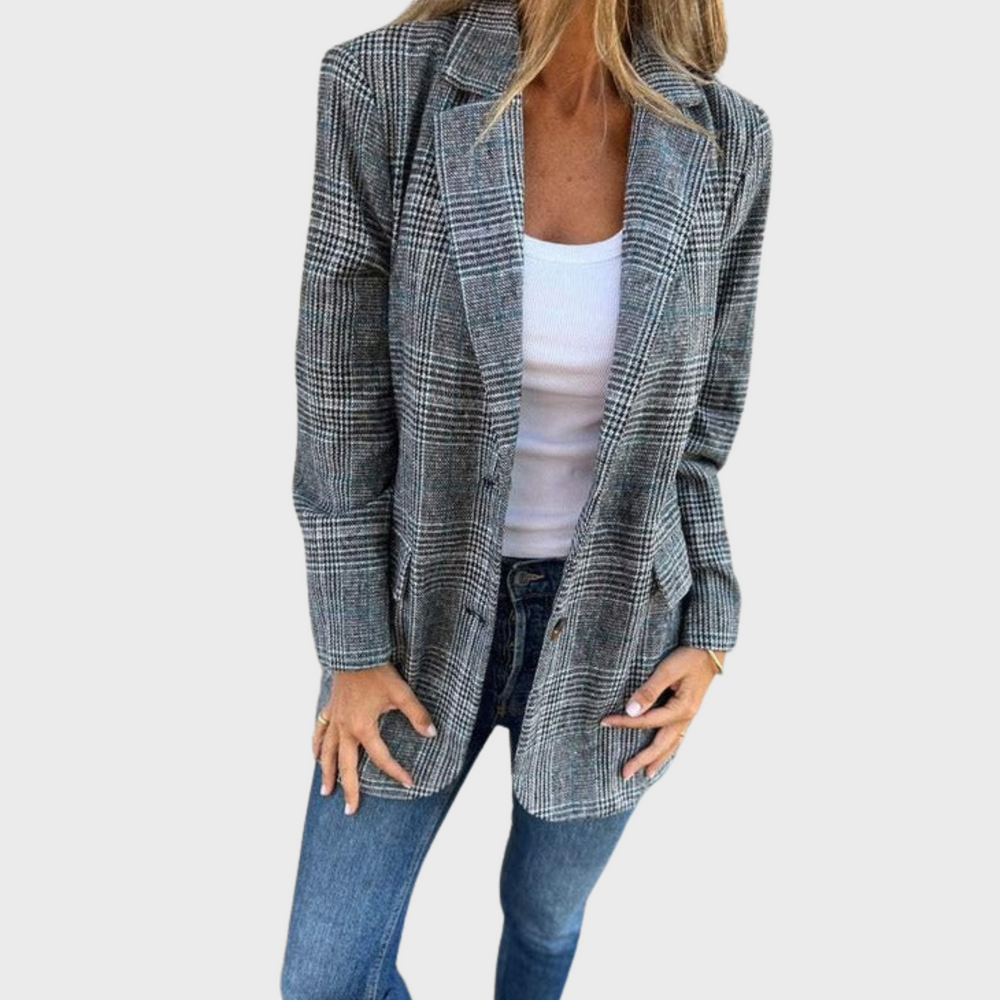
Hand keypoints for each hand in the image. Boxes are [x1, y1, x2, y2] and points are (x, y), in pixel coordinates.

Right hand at [313, 662, 437, 814]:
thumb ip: (417, 715)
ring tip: (325, 792)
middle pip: (346, 766)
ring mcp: (335, 720)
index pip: (381, 758)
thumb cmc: (377, 672)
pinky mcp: (330, 709)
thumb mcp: (402, 693)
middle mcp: (345, 729)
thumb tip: (431, 734)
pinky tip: (315, 757)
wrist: (354, 652)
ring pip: (327, 753)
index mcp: (363, 728)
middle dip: (349, 789)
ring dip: (327, 773)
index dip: (396, 772)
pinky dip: (316, 746)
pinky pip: (319, 732)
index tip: (407, 783)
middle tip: (350, 809)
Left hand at [599, 645, 723, 779]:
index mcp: (682, 709)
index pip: (647, 721)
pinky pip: (677, 737)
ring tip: (646, 774)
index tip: (605, 722)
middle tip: (624, 774)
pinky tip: (663, 755)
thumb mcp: (668, 671)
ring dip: (657, 760)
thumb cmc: (689, 657)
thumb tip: (631, 710)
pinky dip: (668, 749)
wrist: (710, 650)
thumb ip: (649, 690)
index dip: (625, 723)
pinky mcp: (687, 712)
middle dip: (642, 759)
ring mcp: (688, 716)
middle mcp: (686, 717)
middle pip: (662, 745)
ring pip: (672, 745)